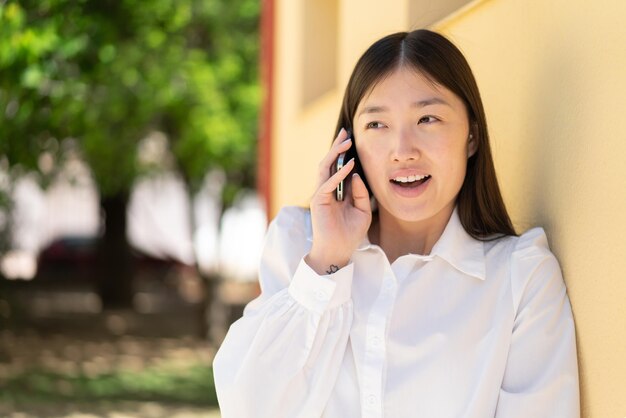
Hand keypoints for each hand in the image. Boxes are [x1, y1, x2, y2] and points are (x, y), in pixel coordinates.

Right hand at [306, 128, 371, 274]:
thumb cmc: (350, 234)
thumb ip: (361, 193)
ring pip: (325, 168)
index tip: (351, 139)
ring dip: (335, 154)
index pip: (339, 167)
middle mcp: (326, 190)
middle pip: (330, 163)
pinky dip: (338, 173)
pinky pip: (328, 183)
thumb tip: (356, 174)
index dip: (344, 153)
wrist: (338, 251)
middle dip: (337, 147)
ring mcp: (321, 194)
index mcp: (336, 192)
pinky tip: (349, 165)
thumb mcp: (363, 211)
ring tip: (346, 142)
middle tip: (345, 132)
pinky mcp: (318, 201)